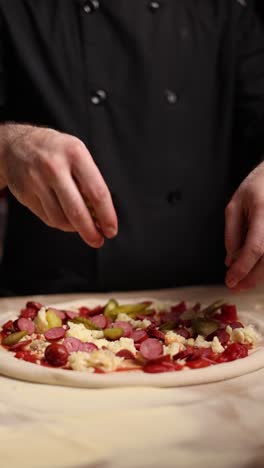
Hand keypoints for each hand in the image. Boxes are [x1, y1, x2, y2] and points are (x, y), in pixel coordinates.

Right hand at [0, 124, 117, 246]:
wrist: (17, 144)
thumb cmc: (56, 152)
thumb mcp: (77, 155)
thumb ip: (90, 182)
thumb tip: (102, 216)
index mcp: (75, 154)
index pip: (97, 192)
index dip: (107, 215)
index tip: (111, 230)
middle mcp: (54, 167)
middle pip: (77, 211)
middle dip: (90, 231)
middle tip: (98, 241)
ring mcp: (36, 181)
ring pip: (60, 219)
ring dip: (75, 229)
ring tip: (82, 227)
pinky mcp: (24, 194)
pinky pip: (47, 218)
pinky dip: (60, 223)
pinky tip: (66, 219)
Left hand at [225, 161, 263, 290]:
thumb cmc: (256, 187)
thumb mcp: (235, 206)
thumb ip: (232, 234)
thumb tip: (230, 260)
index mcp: (263, 212)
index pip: (255, 247)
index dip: (242, 268)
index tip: (230, 280)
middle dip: (250, 278)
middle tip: (234, 287)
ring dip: (259, 275)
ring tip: (242, 280)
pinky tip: (254, 268)